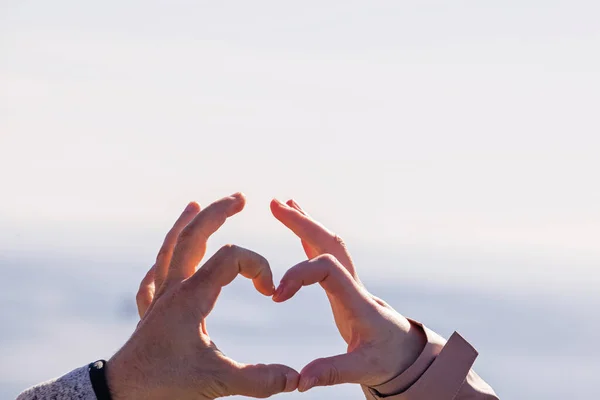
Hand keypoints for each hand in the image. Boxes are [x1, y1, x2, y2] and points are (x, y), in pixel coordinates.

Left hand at [107, 194, 299, 399]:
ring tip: (193, 204)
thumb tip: (295, 378)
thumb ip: (258, 378)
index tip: (271, 293)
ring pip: (170, 249)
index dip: (259, 266)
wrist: (120, 395)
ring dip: (185, 225)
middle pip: (194, 236)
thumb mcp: (216, 381)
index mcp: (192, 296)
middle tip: (240, 198)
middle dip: (219, 213)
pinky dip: (162, 262)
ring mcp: (159, 298)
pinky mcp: (150, 313)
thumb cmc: (163, 384)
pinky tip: (164, 259)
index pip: (232, 258)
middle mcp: (174, 288)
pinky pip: (153, 277)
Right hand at [270, 199, 425, 391]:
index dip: (300, 275)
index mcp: (358, 301)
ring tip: (281, 204)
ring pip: (327, 242)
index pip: (328, 269)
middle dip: (302, 222)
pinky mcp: (343, 285)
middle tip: (276, 205)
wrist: (406, 353)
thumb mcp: (363, 369)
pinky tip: (297, 228)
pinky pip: (325, 254)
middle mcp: (353, 284)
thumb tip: (300, 381)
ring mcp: (348, 281)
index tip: (277, 296)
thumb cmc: (387, 359)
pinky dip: (308, 238)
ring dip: (305, 222)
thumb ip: (332, 371)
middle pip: (329, 242)